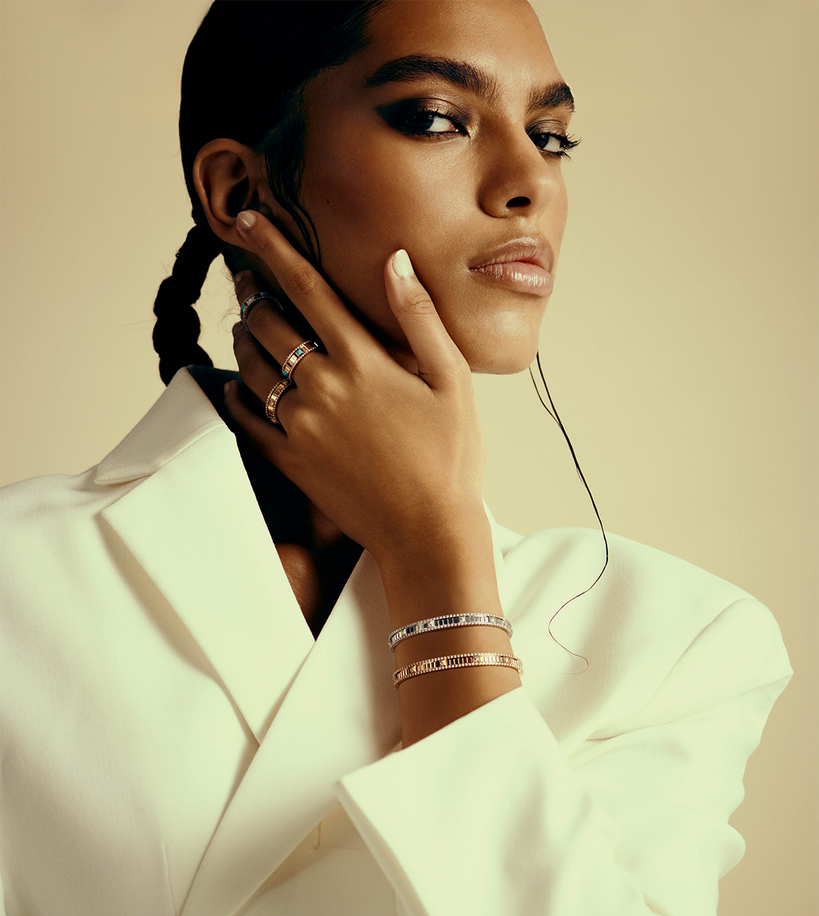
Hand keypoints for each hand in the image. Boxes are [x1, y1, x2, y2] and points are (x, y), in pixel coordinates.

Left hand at [224, 211, 488, 569]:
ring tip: (244, 324)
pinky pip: (245, 418)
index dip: (273, 246)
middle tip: (243, 277)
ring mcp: (299, 426)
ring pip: (251, 366)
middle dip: (250, 291)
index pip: (305, 286)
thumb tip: (394, 260)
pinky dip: (237, 393)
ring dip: (242, 337)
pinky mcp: (288, 460)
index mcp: (361, 360)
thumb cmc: (449, 456)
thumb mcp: (452, 382)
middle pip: (267, 322)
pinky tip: (241, 383)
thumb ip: (419, 317)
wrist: (426, 532)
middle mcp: (321, 387)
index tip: (248, 219)